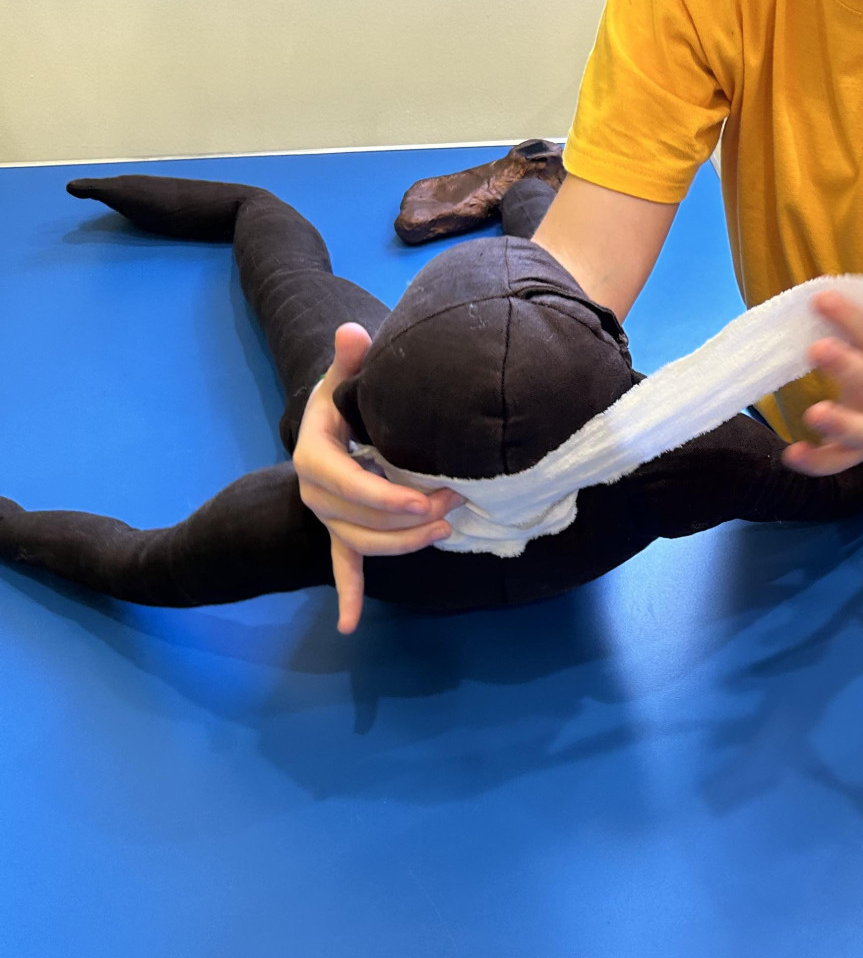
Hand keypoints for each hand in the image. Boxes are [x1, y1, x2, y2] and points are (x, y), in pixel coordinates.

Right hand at [293, 323, 460, 634]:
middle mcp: (315, 492)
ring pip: (361, 543)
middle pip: (356, 519)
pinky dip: (348, 594)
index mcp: (313, 455)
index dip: (381, 497)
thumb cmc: (346, 399)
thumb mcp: (344, 378)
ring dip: (402, 544)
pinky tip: (351, 625)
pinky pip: (342, 567)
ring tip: (445, 527)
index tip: (421, 498)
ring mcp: (329, 517)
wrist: (335, 424)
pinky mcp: (342, 532)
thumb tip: (353, 333)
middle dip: (405, 519)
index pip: (343, 484)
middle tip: (454, 502)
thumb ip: (351, 359)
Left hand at [782, 291, 862, 476]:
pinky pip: (835, 462)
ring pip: (858, 430)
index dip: (851, 317)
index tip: (822, 298)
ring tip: (814, 413)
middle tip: (818, 348)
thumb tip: (820, 288)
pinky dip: (814, 462)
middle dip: (846, 366)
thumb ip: (858, 324)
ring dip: (838, 422)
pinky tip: (790, 454)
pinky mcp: (854, 453)